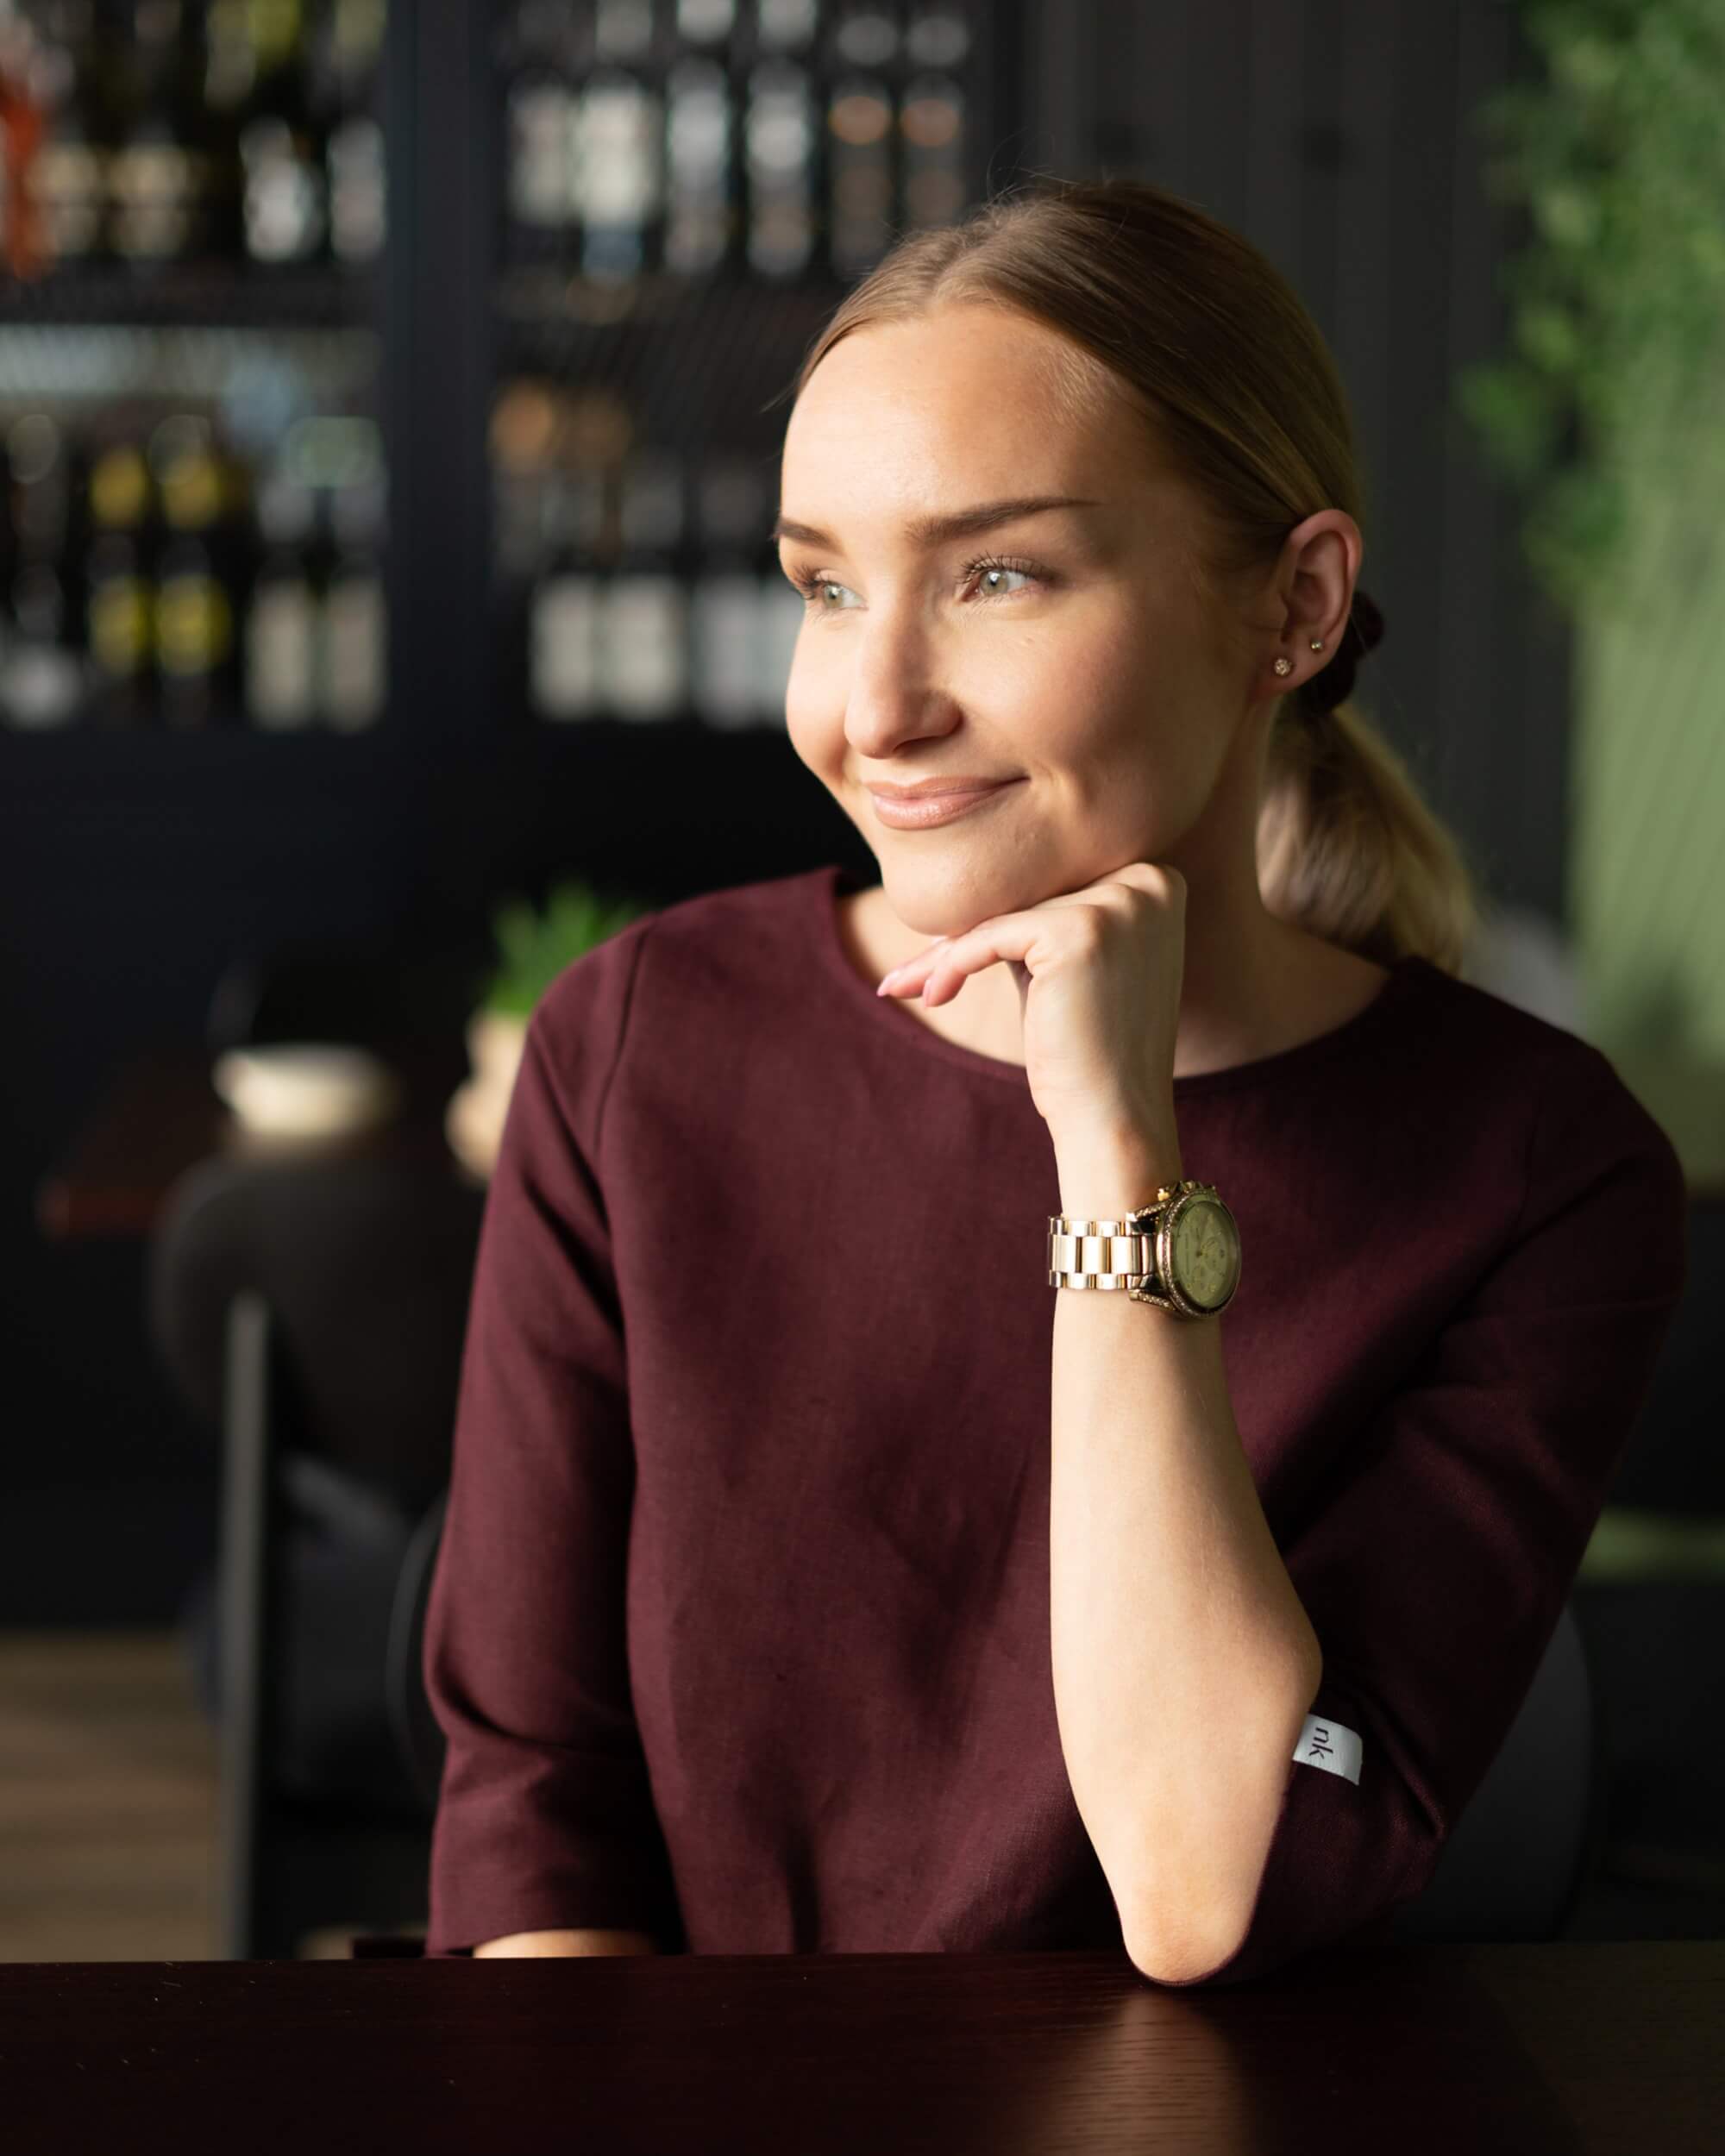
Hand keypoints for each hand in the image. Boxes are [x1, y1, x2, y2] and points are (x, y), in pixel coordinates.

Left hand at [876, 862, 1186, 1160]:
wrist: (1115, 1117)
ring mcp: (1118, 905)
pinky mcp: (1079, 931)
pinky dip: (951, 967)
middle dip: (959, 937)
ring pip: (1002, 916)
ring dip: (943, 956)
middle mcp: (1147, 883)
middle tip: (903, 973)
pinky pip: (990, 937)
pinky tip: (931, 998)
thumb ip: (1042, 918)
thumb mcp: (1071, 966)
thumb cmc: (1089, 1050)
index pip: (1050, 888)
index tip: (935, 949)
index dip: (991, 920)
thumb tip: (968, 887)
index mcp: (1157, 883)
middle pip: (1026, 899)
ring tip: (899, 986)